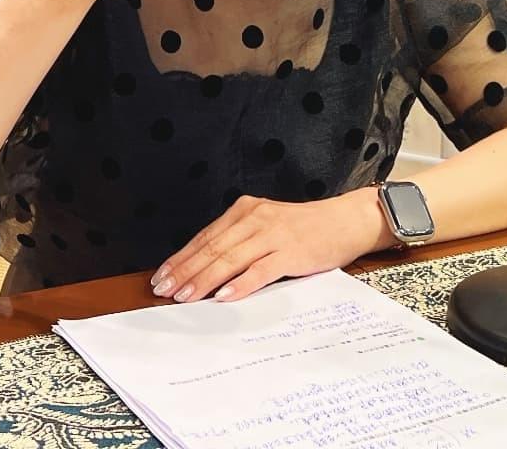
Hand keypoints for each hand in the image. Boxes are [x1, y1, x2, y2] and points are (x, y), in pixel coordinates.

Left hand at [151, 191, 393, 304]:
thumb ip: (240, 242)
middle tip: (164, 290)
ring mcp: (273, 234)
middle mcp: (255, 217)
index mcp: (246, 210)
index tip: (162, 276)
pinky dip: (240, 284)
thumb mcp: (266, 226)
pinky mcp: (291, 252)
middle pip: (212, 247)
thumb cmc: (303, 228)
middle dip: (185, 270)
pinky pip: (260, 270)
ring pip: (230, 259)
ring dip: (205, 279)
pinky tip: (224, 296)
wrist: (344, 220)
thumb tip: (205, 269)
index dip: (181, 257)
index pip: (205, 236)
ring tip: (186, 297)